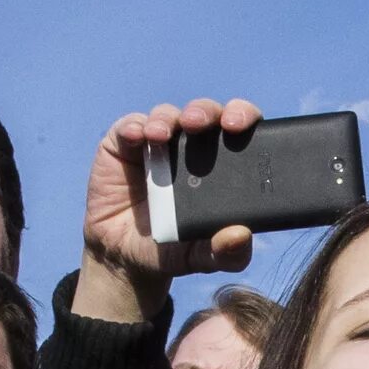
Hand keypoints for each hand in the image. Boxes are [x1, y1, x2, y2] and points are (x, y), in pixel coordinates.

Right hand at [73, 98, 261, 324]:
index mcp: (222, 164)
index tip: (238, 125)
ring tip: (161, 135)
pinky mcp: (124, 145)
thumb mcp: (201, 256)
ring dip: (166, 118)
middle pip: (205, 112)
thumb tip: (242, 236)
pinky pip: (129, 126)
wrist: (125, 257)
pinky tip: (137, 136)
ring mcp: (157, 143)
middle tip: (198, 123)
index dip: (243, 116)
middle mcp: (191, 146)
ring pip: (168, 115)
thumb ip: (227, 252)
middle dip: (204, 111)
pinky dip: (133, 126)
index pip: (240, 127)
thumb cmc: (173, 249)